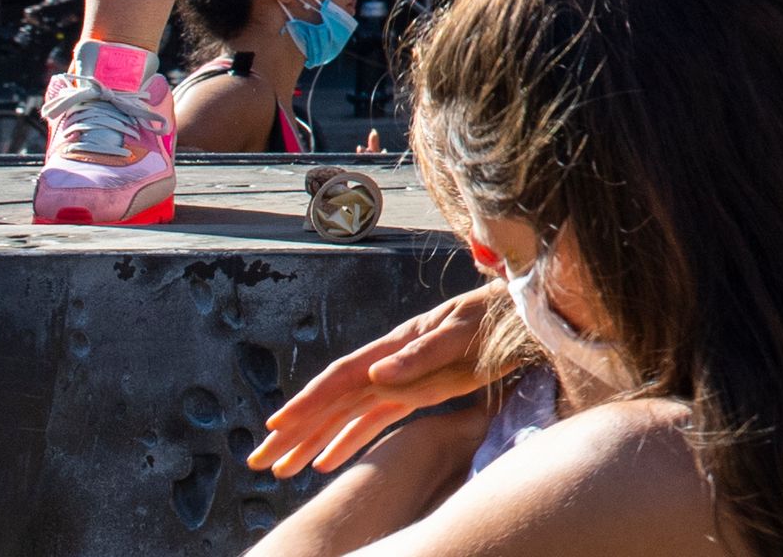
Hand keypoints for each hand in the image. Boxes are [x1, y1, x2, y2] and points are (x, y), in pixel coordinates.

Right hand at [251, 282, 511, 476]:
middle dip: (294, 432)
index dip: (309, 402)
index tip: (278, 426)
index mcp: (395, 348)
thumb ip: (422, 354)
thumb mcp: (462, 333)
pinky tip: (324, 463)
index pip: (342, 378)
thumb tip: (375, 374)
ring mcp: (398, 380)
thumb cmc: (494, 317)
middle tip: (260, 461)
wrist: (523, 312)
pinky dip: (346, 442)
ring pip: (344, 416)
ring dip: (312, 442)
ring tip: (280, 470)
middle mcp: (388, 365)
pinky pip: (371, 422)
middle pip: (332, 402)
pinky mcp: (415, 392)